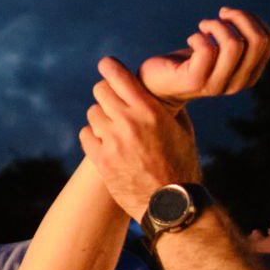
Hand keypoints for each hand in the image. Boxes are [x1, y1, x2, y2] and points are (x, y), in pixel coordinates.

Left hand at [79, 57, 204, 218]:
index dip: (109, 67)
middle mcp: (129, 122)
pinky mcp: (101, 160)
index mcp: (151, 111)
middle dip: (107, 93)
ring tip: (114, 128)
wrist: (171, 205)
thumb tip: (159, 90)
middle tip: (113, 101)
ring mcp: (112, 141)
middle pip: (100, 91)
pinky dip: (93, 136)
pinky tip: (105, 143)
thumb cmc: (182, 167)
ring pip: (93, 113)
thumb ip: (169, 108)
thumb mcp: (184, 132)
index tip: (106, 64)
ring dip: (101, 117)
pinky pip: (86, 134)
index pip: (119, 76)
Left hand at [139, 7, 269, 106]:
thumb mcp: (219, 52)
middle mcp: (238, 84)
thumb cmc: (189, 63)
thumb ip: (237, 40)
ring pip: (234, 44)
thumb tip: (244, 16)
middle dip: (240, 17)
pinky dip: (198, 36)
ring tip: (203, 27)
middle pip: (257, 40)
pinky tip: (190, 39)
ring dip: (216, 26)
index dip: (251, 19)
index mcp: (250, 75)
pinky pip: (207, 49)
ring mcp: (217, 85)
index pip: (269, 40)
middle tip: (220, 14)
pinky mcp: (195, 81)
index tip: (230, 16)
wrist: (157, 85)